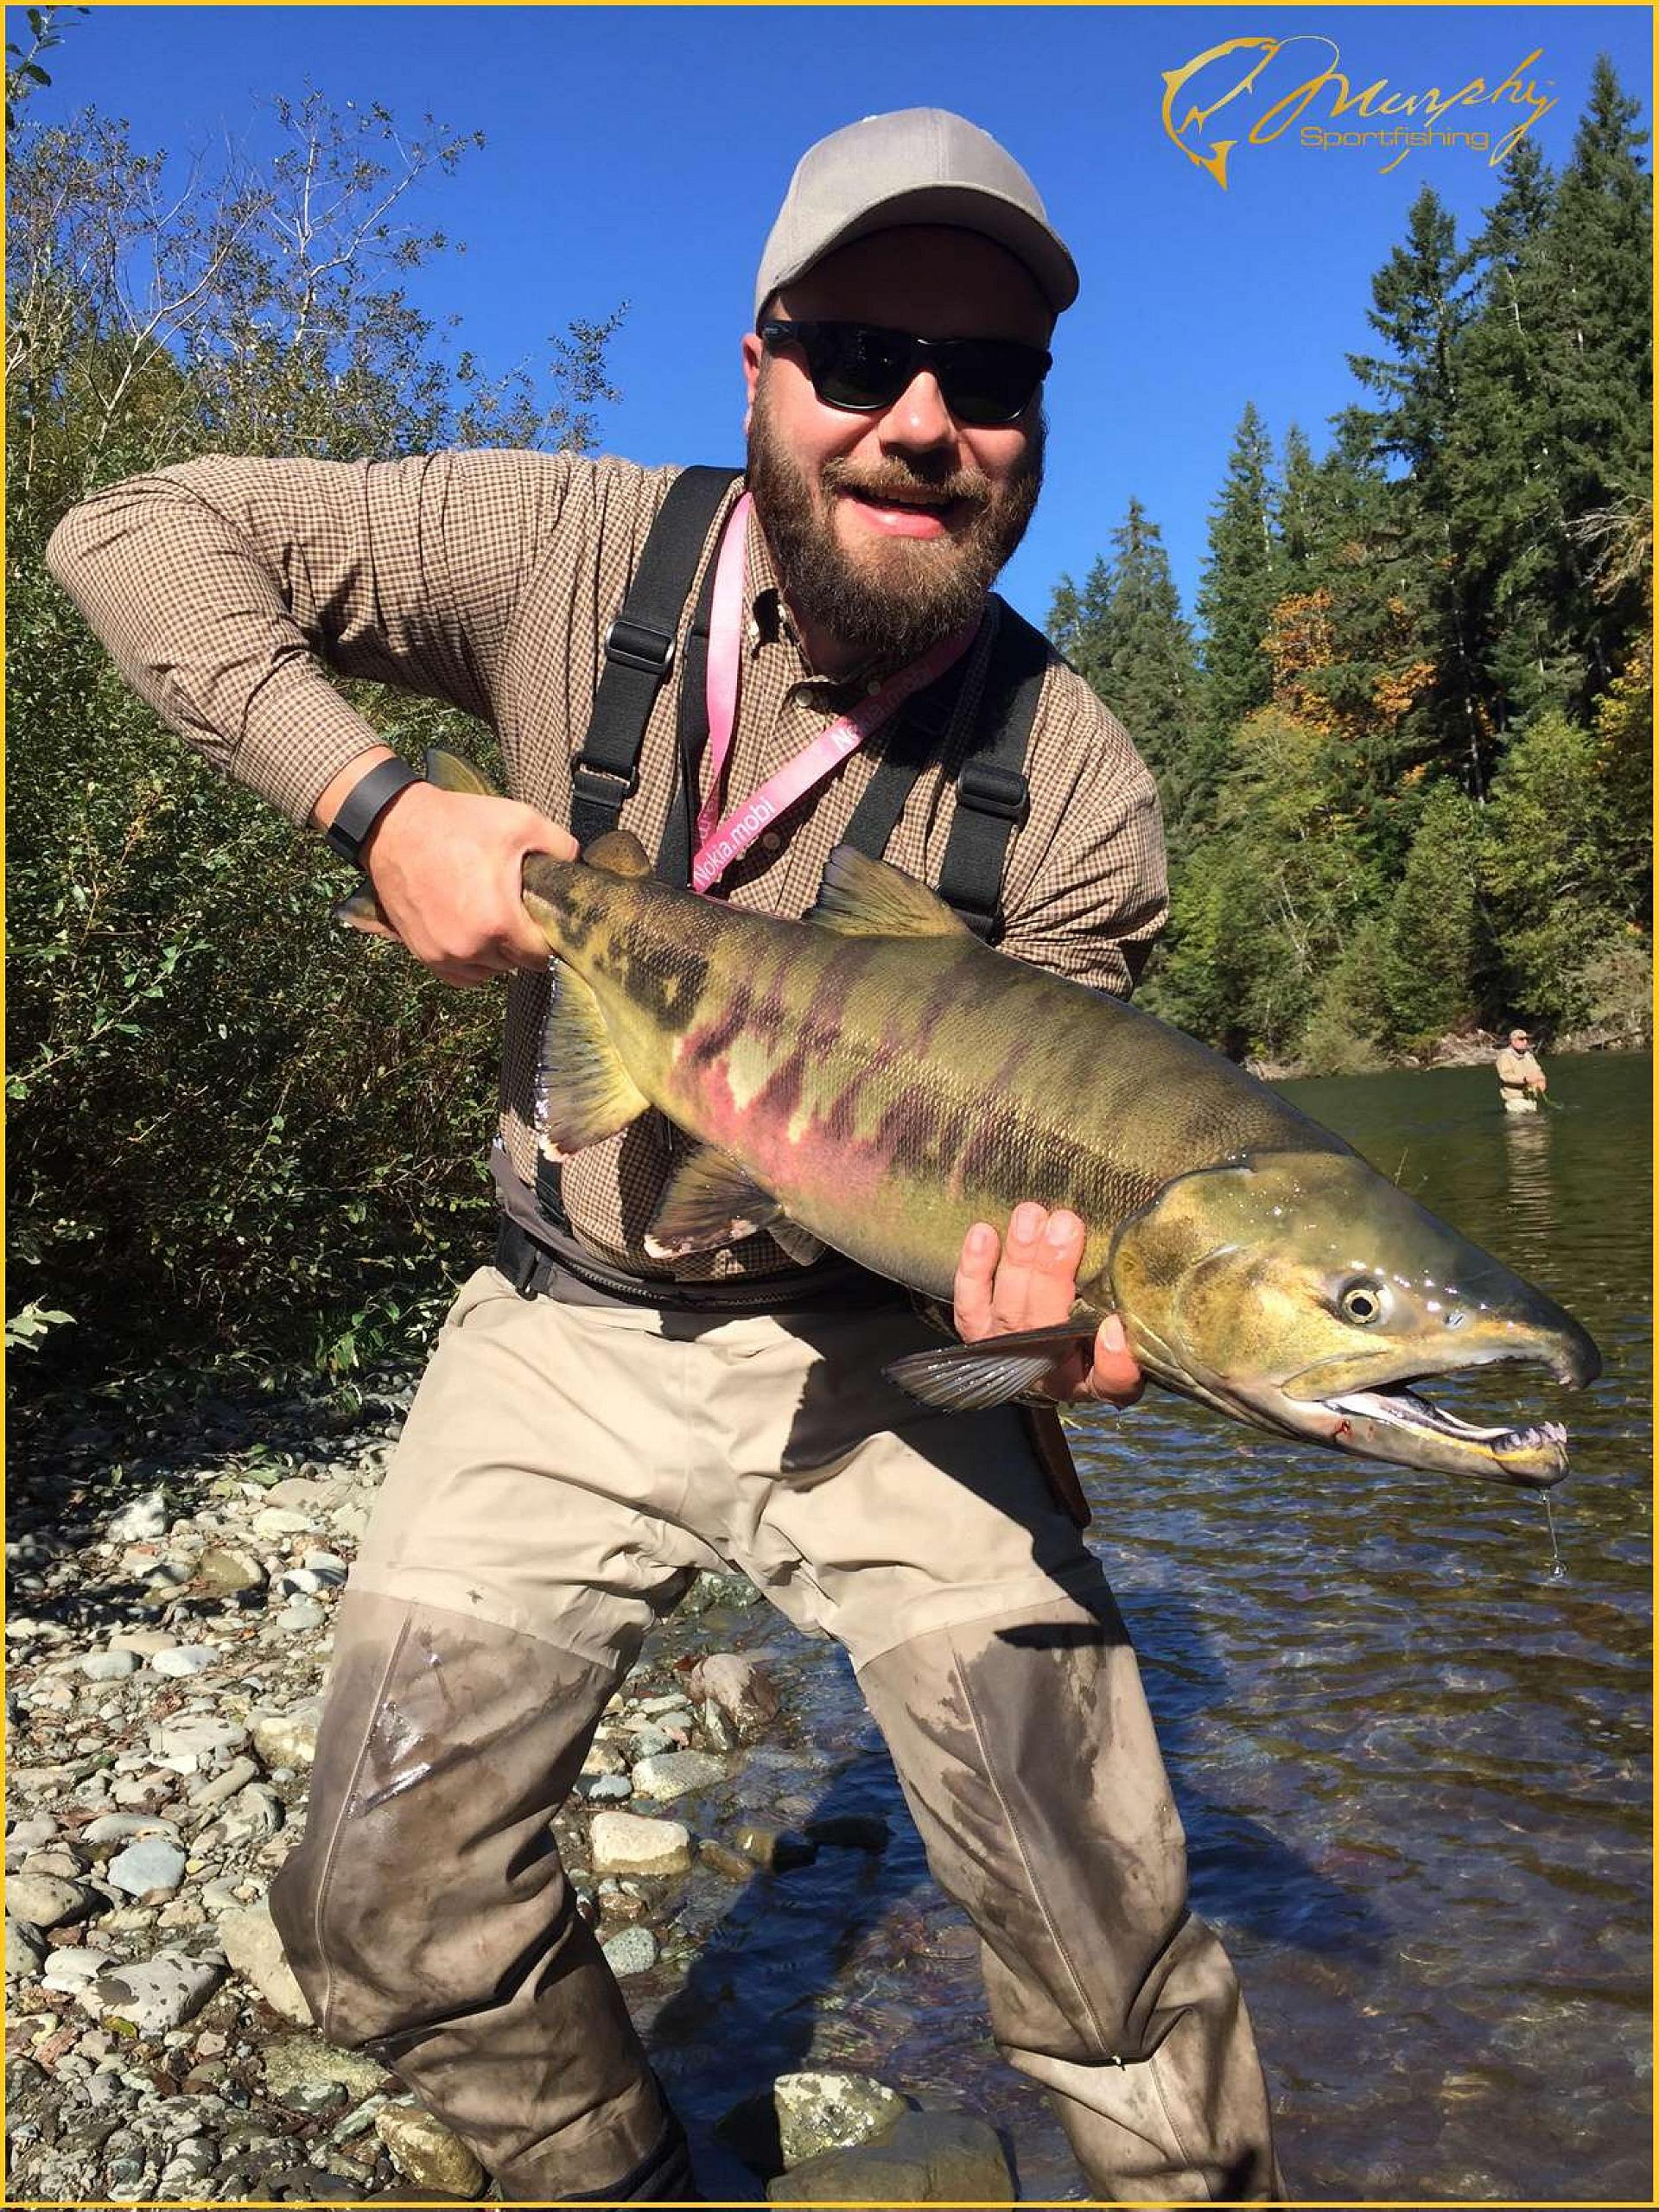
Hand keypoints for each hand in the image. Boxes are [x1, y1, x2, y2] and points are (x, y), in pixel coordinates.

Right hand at [357, 781, 576, 986]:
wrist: (395, 827)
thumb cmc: (458, 823)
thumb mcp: (520, 822)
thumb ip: (560, 847)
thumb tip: (578, 868)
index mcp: (498, 922)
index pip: (541, 956)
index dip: (547, 937)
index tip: (542, 918)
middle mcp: (470, 947)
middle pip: (516, 964)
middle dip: (521, 942)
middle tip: (515, 910)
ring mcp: (444, 955)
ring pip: (490, 972)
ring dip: (497, 954)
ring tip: (492, 919)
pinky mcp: (424, 955)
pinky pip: (462, 976)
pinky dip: (472, 962)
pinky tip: (474, 934)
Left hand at [953, 1204, 1142, 1407]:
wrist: (1047, 1344)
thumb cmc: (1097, 1327)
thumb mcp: (1128, 1329)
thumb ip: (1133, 1325)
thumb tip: (1119, 1322)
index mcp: (1095, 1378)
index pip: (1111, 1382)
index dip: (1113, 1361)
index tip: (1115, 1326)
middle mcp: (1050, 1374)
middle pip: (1046, 1333)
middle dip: (1052, 1277)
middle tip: (1065, 1226)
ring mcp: (1007, 1355)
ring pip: (1008, 1313)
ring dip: (1019, 1261)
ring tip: (1031, 1216)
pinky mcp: (977, 1334)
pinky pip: (969, 1306)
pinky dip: (973, 1270)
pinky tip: (984, 1232)